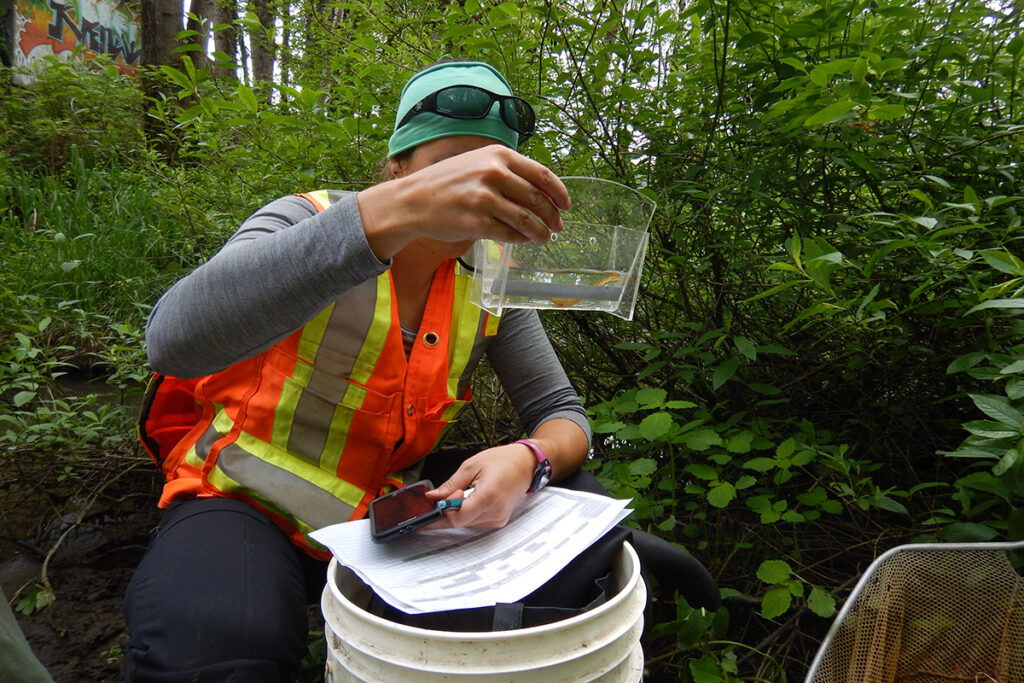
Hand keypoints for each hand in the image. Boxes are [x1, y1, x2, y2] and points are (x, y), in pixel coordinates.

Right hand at [358, 144, 570, 259]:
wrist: (413, 200)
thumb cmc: (447, 183)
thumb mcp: (478, 163)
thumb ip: (508, 172)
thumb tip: (541, 192)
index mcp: (498, 155)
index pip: (541, 174)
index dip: (558, 193)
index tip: (566, 205)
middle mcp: (493, 174)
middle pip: (537, 200)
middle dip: (551, 216)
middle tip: (557, 226)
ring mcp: (484, 199)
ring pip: (526, 221)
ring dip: (540, 232)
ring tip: (544, 238)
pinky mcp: (476, 222)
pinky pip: (509, 234)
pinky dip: (520, 240)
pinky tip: (522, 240)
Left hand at [424, 442, 536, 528]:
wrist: (526, 464)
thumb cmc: (503, 460)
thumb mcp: (471, 466)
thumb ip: (451, 484)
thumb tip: (432, 497)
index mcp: (488, 496)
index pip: (458, 517)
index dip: (442, 511)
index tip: (433, 503)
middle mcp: (495, 512)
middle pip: (460, 523)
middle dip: (444, 513)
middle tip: (433, 503)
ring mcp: (498, 518)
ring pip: (466, 524)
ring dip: (455, 514)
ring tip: (452, 497)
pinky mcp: (499, 520)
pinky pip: (475, 522)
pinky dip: (466, 513)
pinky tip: (464, 501)